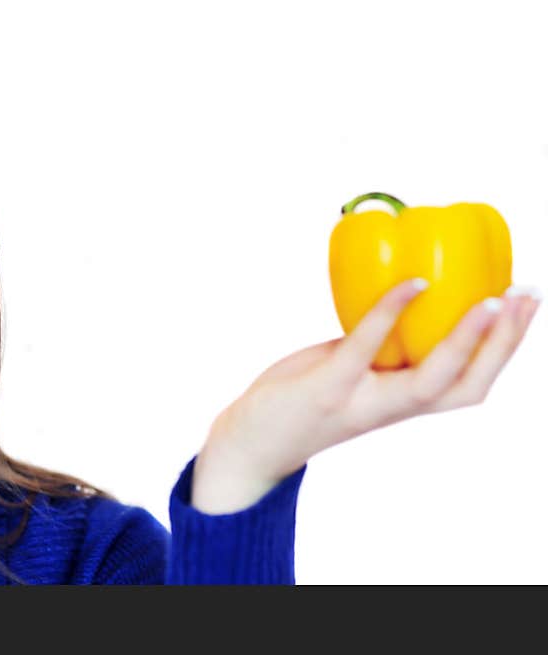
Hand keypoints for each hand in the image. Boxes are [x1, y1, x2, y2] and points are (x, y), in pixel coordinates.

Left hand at [191, 279, 541, 513]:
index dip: (503, 351)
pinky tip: (412, 284)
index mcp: (398, 404)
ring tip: (493, 299)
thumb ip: (372, 350)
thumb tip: (392, 304)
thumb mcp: (345, 373)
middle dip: (504, 345)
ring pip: (431, 380)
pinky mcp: (328, 388)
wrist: (249, 444)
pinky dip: (392, 313)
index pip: (467, 386)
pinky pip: (367, 346)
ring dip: (468, 340)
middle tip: (525, 295)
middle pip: (466, 388)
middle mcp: (389, 409)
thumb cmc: (298, 400)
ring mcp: (361, 401)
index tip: (524, 306)